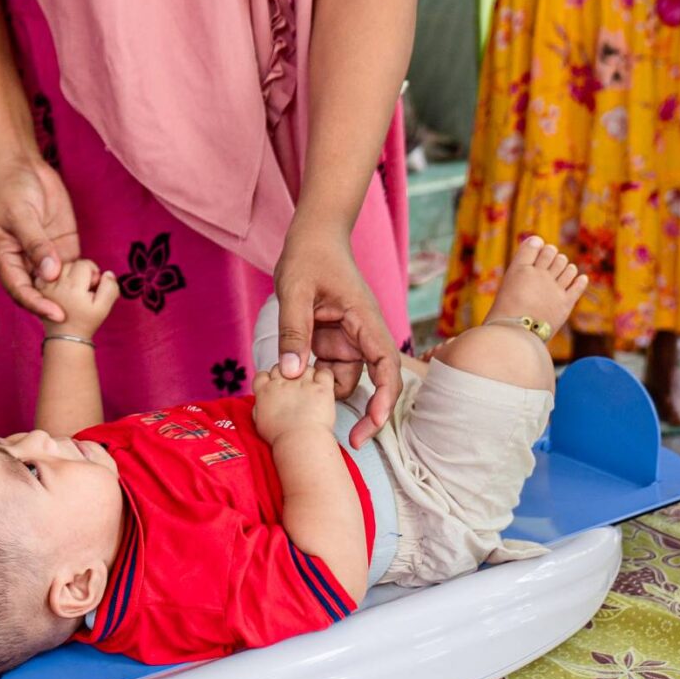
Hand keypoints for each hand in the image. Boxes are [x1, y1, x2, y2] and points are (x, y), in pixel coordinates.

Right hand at [0, 156, 81, 322]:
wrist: (20, 165)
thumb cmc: (10, 188)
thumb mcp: (20, 215)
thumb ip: (36, 244)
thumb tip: (50, 274)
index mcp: (7, 259)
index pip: (21, 291)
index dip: (38, 306)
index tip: (58, 314)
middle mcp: (26, 262)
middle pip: (41, 292)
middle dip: (59, 305)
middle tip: (80, 317)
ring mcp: (46, 254)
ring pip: (60, 282)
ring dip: (75, 291)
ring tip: (93, 298)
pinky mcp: (63, 244)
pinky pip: (75, 265)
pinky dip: (86, 274)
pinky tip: (99, 278)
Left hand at [37, 258, 118, 335]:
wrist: (65, 335)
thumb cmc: (86, 321)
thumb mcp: (104, 308)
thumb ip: (110, 288)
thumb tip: (107, 273)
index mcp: (72, 287)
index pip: (85, 264)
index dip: (93, 274)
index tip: (91, 288)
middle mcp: (55, 283)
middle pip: (72, 263)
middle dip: (80, 272)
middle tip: (82, 290)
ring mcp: (44, 285)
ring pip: (60, 266)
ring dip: (68, 274)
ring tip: (72, 290)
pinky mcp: (37, 287)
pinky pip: (49, 272)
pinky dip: (56, 277)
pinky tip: (61, 289)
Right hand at [250, 360, 336, 448]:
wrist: (299, 441)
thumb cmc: (280, 437)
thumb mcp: (260, 423)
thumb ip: (260, 408)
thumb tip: (262, 404)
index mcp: (266, 391)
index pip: (263, 375)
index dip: (270, 379)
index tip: (276, 387)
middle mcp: (283, 383)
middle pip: (283, 367)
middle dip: (288, 375)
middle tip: (295, 389)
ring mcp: (303, 383)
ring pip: (305, 368)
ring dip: (308, 376)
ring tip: (311, 391)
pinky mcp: (321, 388)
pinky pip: (325, 373)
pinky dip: (325, 378)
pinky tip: (323, 388)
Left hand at [271, 226, 399, 447]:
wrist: (313, 235)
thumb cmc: (309, 256)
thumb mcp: (295, 291)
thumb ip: (294, 331)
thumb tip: (292, 373)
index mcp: (365, 320)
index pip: (387, 364)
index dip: (386, 397)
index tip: (374, 423)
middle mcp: (363, 333)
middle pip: (373, 381)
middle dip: (366, 413)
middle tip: (350, 443)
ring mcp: (348, 338)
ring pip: (346, 379)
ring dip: (327, 395)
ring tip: (297, 405)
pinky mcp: (333, 340)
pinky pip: (328, 369)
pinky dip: (314, 381)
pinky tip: (292, 388)